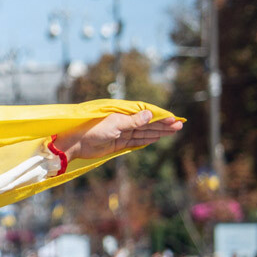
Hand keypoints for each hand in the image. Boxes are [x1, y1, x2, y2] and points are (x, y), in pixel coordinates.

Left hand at [54, 110, 182, 160]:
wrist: (76, 143)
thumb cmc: (92, 130)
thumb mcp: (114, 124)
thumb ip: (133, 121)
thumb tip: (151, 114)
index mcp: (122, 113)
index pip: (146, 113)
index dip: (160, 116)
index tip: (174, 119)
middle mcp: (123, 121)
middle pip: (147, 123)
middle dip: (163, 124)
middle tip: (180, 125)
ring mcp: (121, 132)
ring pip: (144, 132)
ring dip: (158, 132)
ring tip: (174, 131)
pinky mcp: (118, 143)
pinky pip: (136, 141)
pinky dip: (147, 139)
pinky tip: (157, 138)